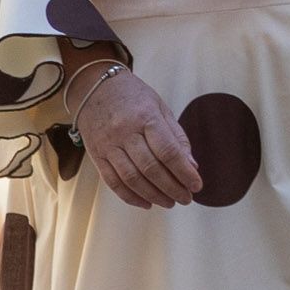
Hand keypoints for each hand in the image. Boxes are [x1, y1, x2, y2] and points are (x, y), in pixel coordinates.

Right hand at [75, 66, 201, 208]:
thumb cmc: (132, 96)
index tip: (197, 185)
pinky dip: (129, 196)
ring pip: (132, 178)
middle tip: (186, 198)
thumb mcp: (160, 107)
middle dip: (172, 188)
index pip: (168, 152)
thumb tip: (191, 166)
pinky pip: (112, 181)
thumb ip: (176, 136)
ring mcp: (108, 144)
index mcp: (145, 117)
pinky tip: (145, 203)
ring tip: (169, 202)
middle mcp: (125, 132)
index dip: (184, 172)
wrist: (93, 86)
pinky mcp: (96, 154)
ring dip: (153, 195)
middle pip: (151, 168)